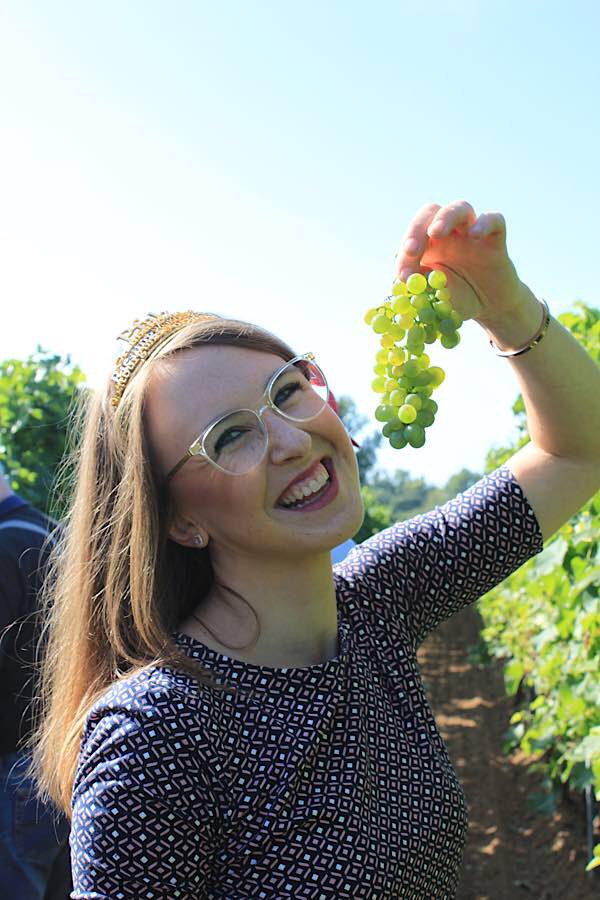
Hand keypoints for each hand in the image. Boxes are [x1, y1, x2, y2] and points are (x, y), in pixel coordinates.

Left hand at [395, 200, 529, 325]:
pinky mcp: (495, 240)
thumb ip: (424, 289)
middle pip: (430, 212)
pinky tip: (475, 235)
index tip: (404, 275)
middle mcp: (448, 234)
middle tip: (411, 249)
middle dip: (417, 228)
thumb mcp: (438, 299)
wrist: (490, 308)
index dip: (405, 253)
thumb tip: (407, 280)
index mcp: (428, 245)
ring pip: (459, 208)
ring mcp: (472, 233)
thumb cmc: (459, 299)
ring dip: (445, 217)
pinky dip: (484, 223)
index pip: (412, 236)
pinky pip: (494, 220)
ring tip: (435, 232)